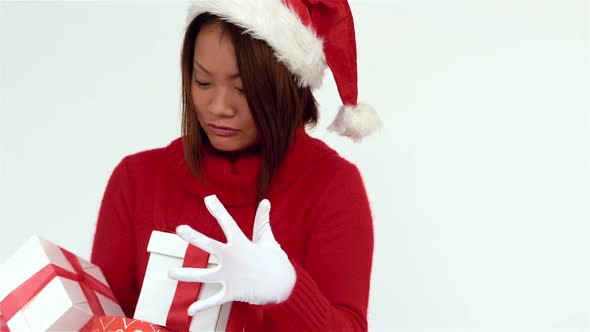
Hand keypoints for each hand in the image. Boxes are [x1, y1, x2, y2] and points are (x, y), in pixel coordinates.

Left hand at [168, 195, 295, 315]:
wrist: (284, 285)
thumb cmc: (274, 260)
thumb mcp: (268, 239)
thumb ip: (262, 221)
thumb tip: (265, 201)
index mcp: (242, 244)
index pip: (228, 223)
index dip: (219, 210)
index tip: (208, 198)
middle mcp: (233, 258)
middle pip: (211, 245)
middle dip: (194, 237)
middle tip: (180, 229)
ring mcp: (232, 276)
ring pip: (205, 275)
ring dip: (186, 274)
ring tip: (169, 272)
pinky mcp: (232, 292)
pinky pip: (215, 300)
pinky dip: (202, 306)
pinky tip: (189, 311)